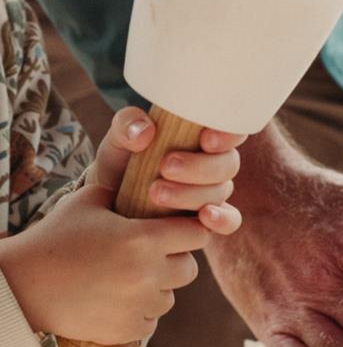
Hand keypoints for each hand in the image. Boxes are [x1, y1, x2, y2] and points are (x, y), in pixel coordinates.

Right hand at [0, 107, 245, 342]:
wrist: (20, 286)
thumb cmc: (56, 237)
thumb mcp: (91, 201)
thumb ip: (130, 188)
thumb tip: (161, 163)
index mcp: (143, 238)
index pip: (197, 232)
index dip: (188, 228)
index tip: (176, 228)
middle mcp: (147, 273)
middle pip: (189, 268)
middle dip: (173, 260)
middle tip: (146, 255)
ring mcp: (137, 305)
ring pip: (171, 296)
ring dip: (156, 288)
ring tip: (123, 277)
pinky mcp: (126, 330)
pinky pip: (151, 320)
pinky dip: (137, 312)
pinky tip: (112, 299)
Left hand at [86, 107, 246, 233]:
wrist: (107, 202)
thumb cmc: (121, 163)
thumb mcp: (118, 140)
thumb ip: (127, 126)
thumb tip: (145, 130)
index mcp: (202, 136)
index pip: (231, 129)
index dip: (227, 134)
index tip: (205, 139)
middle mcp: (214, 164)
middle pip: (228, 164)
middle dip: (199, 167)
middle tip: (166, 166)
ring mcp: (213, 193)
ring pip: (221, 191)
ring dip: (192, 193)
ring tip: (155, 193)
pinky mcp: (208, 220)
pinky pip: (230, 221)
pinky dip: (222, 219)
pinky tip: (205, 217)